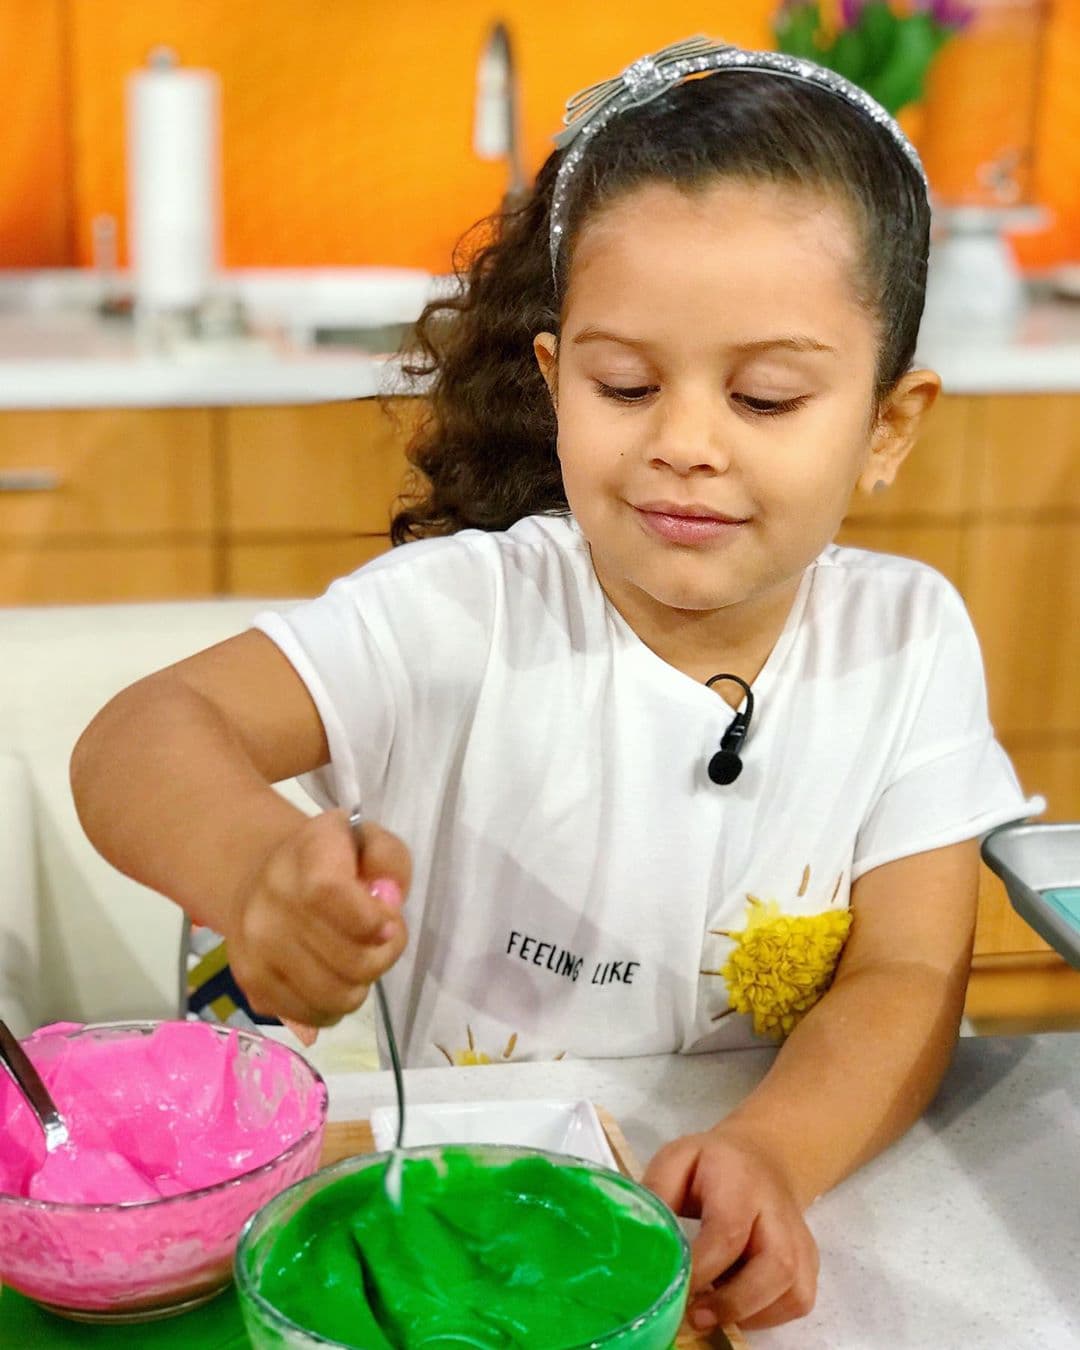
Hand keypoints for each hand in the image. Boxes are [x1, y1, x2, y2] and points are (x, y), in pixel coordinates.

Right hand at [226, 809, 410, 1029]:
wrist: (260, 877)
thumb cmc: (329, 859)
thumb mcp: (368, 840)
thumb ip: (388, 861)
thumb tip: (388, 899)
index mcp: (305, 853)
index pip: (330, 893)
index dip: (371, 919)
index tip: (390, 923)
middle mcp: (270, 900)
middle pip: (349, 960)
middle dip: (383, 955)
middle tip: (381, 940)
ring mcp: (255, 947)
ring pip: (335, 997)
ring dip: (360, 984)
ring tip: (357, 958)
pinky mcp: (251, 984)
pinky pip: (312, 1016)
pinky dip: (333, 1005)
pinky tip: (332, 976)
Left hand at [644, 1124, 818, 1331]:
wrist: (762, 1158)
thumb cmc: (711, 1164)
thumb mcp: (676, 1161)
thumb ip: (657, 1194)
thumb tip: (638, 1240)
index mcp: (740, 1182)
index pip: (728, 1231)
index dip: (702, 1267)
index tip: (673, 1288)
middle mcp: (778, 1213)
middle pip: (775, 1266)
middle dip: (733, 1302)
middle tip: (693, 1316)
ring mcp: (800, 1240)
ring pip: (793, 1291)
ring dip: (750, 1313)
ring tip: (711, 1310)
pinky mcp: (808, 1263)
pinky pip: (797, 1302)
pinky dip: (767, 1316)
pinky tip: (737, 1303)